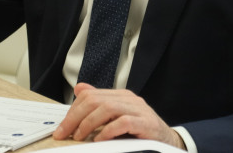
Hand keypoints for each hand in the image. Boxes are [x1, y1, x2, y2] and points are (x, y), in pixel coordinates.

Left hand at [52, 83, 185, 149]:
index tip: (62, 128)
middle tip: (64, 133)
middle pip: (95, 100)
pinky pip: (123, 122)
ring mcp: (139, 109)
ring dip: (88, 123)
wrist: (169, 142)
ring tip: (80, 136)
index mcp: (121, 96)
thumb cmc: (141, 132)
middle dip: (75, 117)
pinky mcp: (146, 123)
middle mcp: (129, 99)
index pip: (90, 95)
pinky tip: (99, 139)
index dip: (73, 110)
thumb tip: (79, 88)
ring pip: (107, 108)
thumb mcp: (117, 117)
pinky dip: (108, 131)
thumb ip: (99, 104)